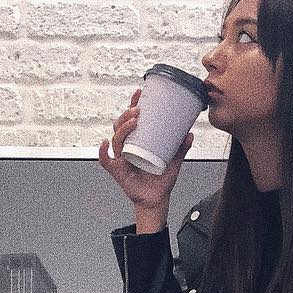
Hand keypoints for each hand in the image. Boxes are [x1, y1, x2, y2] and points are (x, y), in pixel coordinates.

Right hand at [98, 88, 193, 229]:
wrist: (157, 199)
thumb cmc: (161, 180)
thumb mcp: (174, 161)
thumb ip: (181, 148)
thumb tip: (190, 133)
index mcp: (137, 141)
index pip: (131, 119)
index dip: (133, 105)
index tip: (139, 93)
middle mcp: (127, 147)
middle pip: (120, 126)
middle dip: (127, 115)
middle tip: (138, 110)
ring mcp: (121, 158)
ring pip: (116, 139)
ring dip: (122, 128)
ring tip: (134, 122)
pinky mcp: (117, 171)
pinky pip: (106, 161)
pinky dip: (103, 152)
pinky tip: (105, 144)